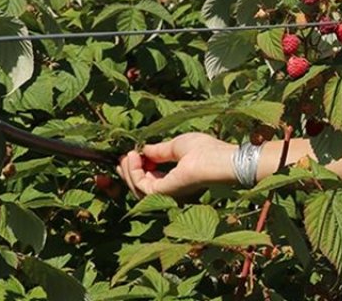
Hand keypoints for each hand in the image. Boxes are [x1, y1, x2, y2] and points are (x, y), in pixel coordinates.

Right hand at [117, 132, 236, 198]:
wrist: (220, 159)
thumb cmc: (206, 150)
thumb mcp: (177, 146)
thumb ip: (158, 151)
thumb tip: (143, 150)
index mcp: (177, 180)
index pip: (152, 180)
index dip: (138, 168)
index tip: (130, 154)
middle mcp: (171, 190)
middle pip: (141, 186)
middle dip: (128, 172)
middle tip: (121, 158)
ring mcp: (167, 194)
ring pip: (138, 187)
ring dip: (129, 170)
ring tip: (128, 155)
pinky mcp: (163, 193)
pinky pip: (140, 185)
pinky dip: (134, 171)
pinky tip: (134, 157)